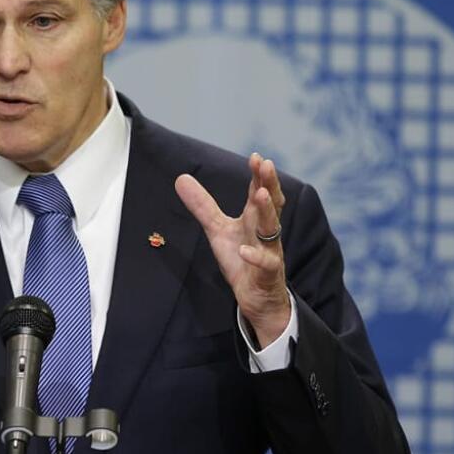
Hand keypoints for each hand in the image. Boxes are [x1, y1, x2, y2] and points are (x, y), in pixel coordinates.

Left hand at [175, 153, 289, 346]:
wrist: (257, 296)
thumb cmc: (241, 258)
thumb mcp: (217, 230)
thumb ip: (203, 206)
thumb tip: (181, 178)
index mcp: (254, 218)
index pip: (259, 191)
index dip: (259, 175)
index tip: (257, 157)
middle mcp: (265, 231)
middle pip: (272, 204)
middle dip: (269, 184)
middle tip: (267, 165)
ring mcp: (269, 251)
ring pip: (271, 229)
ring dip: (267, 212)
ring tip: (260, 194)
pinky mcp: (268, 273)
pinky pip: (265, 263)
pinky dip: (256, 256)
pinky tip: (245, 249)